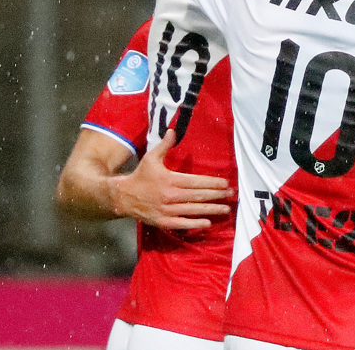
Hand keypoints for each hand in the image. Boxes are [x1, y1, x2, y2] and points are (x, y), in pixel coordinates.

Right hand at [108, 130, 233, 229]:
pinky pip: (182, 223)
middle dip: (217, 195)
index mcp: (170, 180)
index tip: (226, 183)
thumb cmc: (140, 176)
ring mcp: (167, 210)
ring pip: (194, 210)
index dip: (213, 183)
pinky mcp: (163, 221)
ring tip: (226, 209)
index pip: (197, 181)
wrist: (123, 196)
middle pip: (199, 196)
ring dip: (212, 209)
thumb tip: (172, 130)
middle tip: (231, 195)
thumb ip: (164, 146)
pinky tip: (208, 223)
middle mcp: (171, 196)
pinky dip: (195, 224)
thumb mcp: (151, 158)